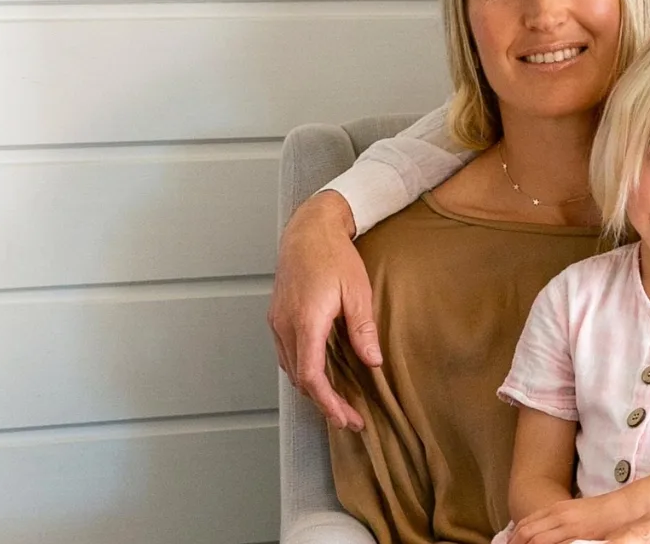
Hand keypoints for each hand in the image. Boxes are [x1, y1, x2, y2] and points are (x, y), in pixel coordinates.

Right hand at [268, 190, 378, 430]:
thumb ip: (363, 330)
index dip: (328, 403)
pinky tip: (322, 374)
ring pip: (291, 369)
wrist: (309, 230)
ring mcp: (277, 322)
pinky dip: (305, 370)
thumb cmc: (334, 256)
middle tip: (350, 418)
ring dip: (313, 389)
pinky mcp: (277, 317)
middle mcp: (285, 326)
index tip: (347, 418)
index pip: (311, 377)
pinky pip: (288, 354)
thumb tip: (372, 362)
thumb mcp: (357, 291)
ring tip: (339, 402)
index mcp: (306, 322)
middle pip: (300, 379)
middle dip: (324, 403)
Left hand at [509, 493, 639, 543]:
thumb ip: (558, 519)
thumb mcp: (574, 511)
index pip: (526, 523)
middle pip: (527, 532)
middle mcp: (558, 515)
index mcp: (556, 508)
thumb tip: (543, 530)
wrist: (622, 509)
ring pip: (536, 540)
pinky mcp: (578, 536)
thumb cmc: (600, 512)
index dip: (514, 536)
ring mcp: (568, 526)